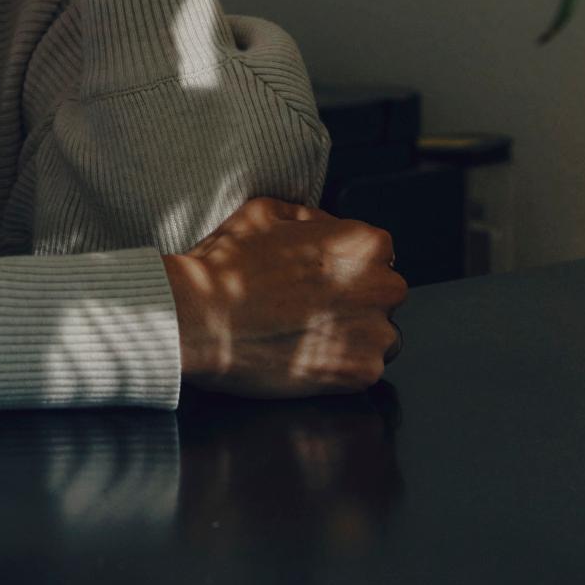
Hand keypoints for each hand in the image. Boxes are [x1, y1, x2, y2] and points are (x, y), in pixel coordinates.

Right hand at [163, 197, 407, 397]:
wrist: (202, 319)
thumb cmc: (228, 265)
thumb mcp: (265, 211)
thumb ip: (310, 216)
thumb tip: (325, 226)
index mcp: (364, 244)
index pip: (378, 253)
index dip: (347, 265)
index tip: (323, 277)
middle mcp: (381, 286)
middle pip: (383, 294)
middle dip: (355, 300)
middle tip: (311, 307)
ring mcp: (375, 333)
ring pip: (379, 335)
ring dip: (353, 335)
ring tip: (307, 335)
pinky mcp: (361, 373)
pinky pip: (364, 370)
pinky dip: (340, 367)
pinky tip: (305, 356)